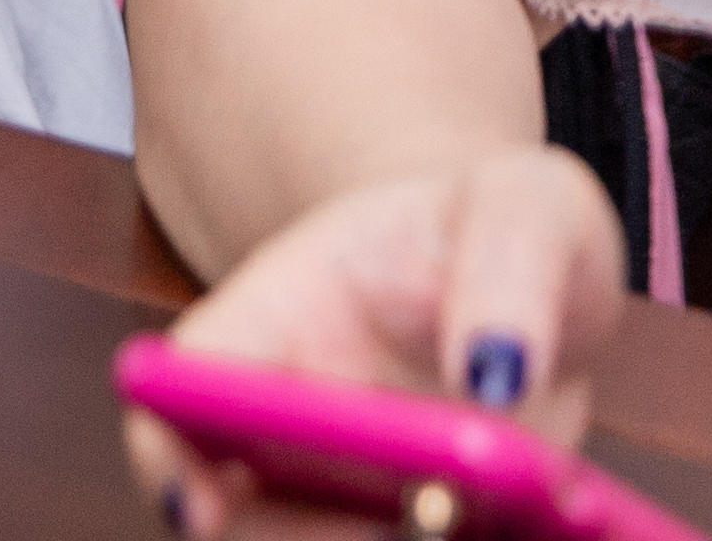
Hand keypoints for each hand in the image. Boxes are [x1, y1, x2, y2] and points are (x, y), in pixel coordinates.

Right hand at [121, 147, 625, 537]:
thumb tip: (495, 379)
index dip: (167, 450)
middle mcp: (293, 413)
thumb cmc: (508, 223)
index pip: (186, 379)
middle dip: (305, 533)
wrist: (544, 286)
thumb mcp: (532, 203)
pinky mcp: (405, 532)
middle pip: (237, 504)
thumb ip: (512, 269)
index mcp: (283, 309)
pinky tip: (516, 524)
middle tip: (410, 526)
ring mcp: (345, 489)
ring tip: (484, 513)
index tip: (199, 513)